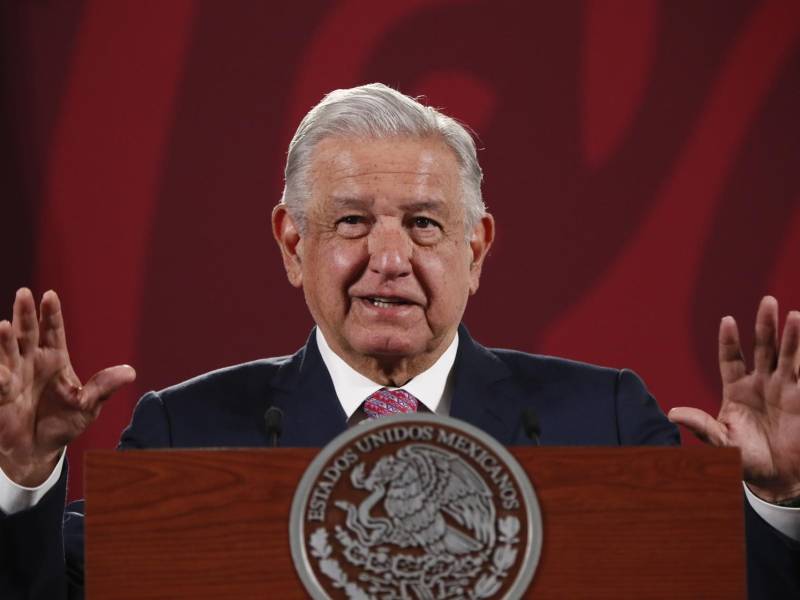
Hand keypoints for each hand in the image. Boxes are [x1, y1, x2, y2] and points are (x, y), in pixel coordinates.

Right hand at [0, 289, 134, 486]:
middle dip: (25, 314)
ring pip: (8, 352)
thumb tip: (130, 372)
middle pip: (28, 333)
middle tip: (24, 294)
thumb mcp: (89, 405)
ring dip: (4, 340)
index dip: (51, 314)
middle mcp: (32, 362)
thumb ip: (104, 387)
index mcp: (55, 359)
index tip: (50, 295)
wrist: (40, 450)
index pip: (52, 331)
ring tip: (3, 326)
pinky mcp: (2, 394)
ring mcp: (14, 376)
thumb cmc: (64, 423)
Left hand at [669, 296, 799, 503]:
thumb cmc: (745, 458)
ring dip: (792, 336)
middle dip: (765, 325)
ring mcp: (784, 389)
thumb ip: (701, 426)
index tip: (728, 320)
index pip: (731, 358)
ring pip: (787, 356)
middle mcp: (761, 383)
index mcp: (736, 389)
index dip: (730, 341)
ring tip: (795, 315)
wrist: (777, 478)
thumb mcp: (721, 443)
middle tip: (768, 301)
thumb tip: (672, 413)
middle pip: (763, 348)